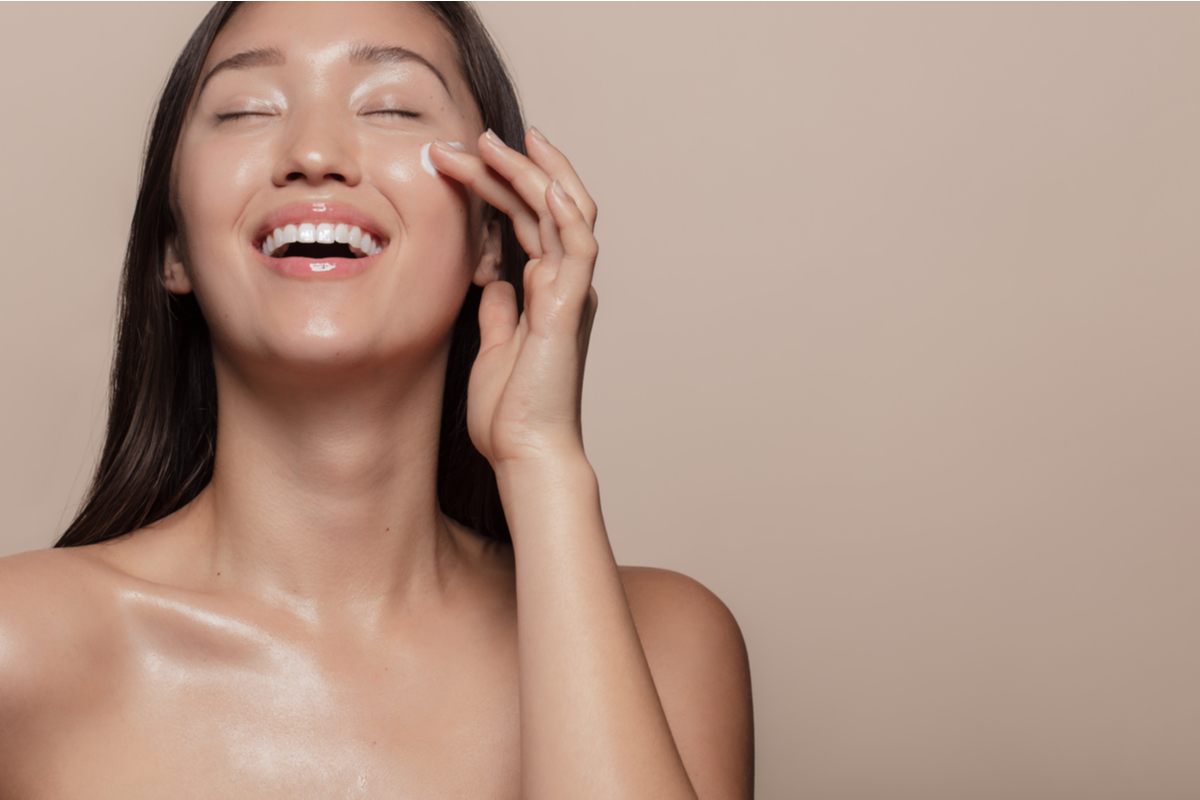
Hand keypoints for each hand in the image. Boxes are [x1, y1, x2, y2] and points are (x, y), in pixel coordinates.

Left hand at [428, 128, 598, 469]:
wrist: (526, 453)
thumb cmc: (509, 413)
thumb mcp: (492, 349)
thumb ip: (498, 311)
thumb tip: (492, 281)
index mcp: (543, 292)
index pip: (526, 221)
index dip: (499, 185)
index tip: (462, 158)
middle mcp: (562, 285)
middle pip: (543, 206)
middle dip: (508, 166)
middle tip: (469, 137)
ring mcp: (570, 294)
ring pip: (564, 213)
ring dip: (532, 173)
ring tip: (493, 140)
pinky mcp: (569, 309)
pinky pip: (577, 248)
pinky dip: (564, 211)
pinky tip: (543, 181)